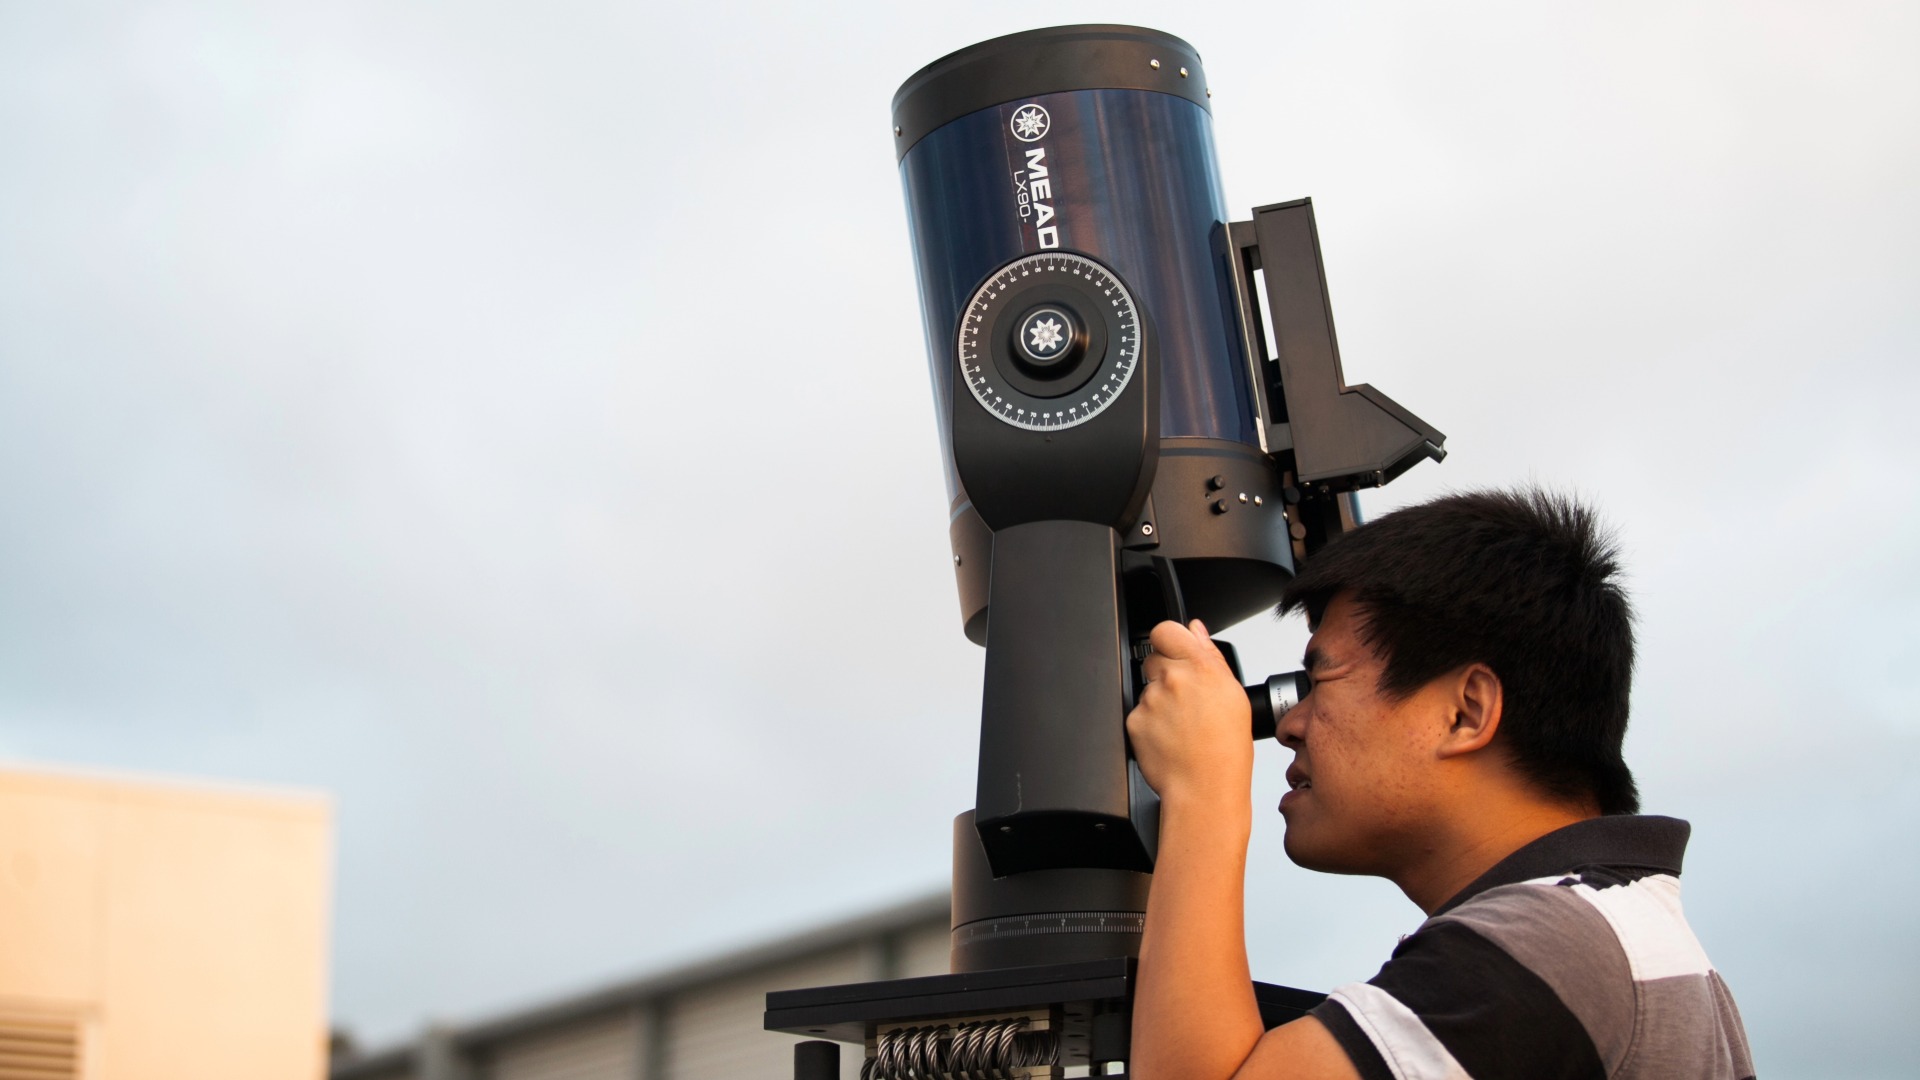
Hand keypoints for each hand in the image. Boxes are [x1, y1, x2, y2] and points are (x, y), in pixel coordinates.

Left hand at [1126, 619, 1253, 807]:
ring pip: (1147, 687)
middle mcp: (1171, 679)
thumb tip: (1195, 631)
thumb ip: (1209, 655)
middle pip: (1154, 658)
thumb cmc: (1225, 748)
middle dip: (1166, 672)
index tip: (1175, 651)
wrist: (1205, 787)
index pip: (1165, 629)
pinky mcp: (1134, 720)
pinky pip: (1138, 711)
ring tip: (1181, 725)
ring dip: (1159, 699)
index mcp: (1199, 667)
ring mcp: (1150, 699)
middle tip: (1185, 699)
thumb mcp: (1232, 695)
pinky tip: (1168, 737)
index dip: (1169, 639)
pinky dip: (1149, 722)